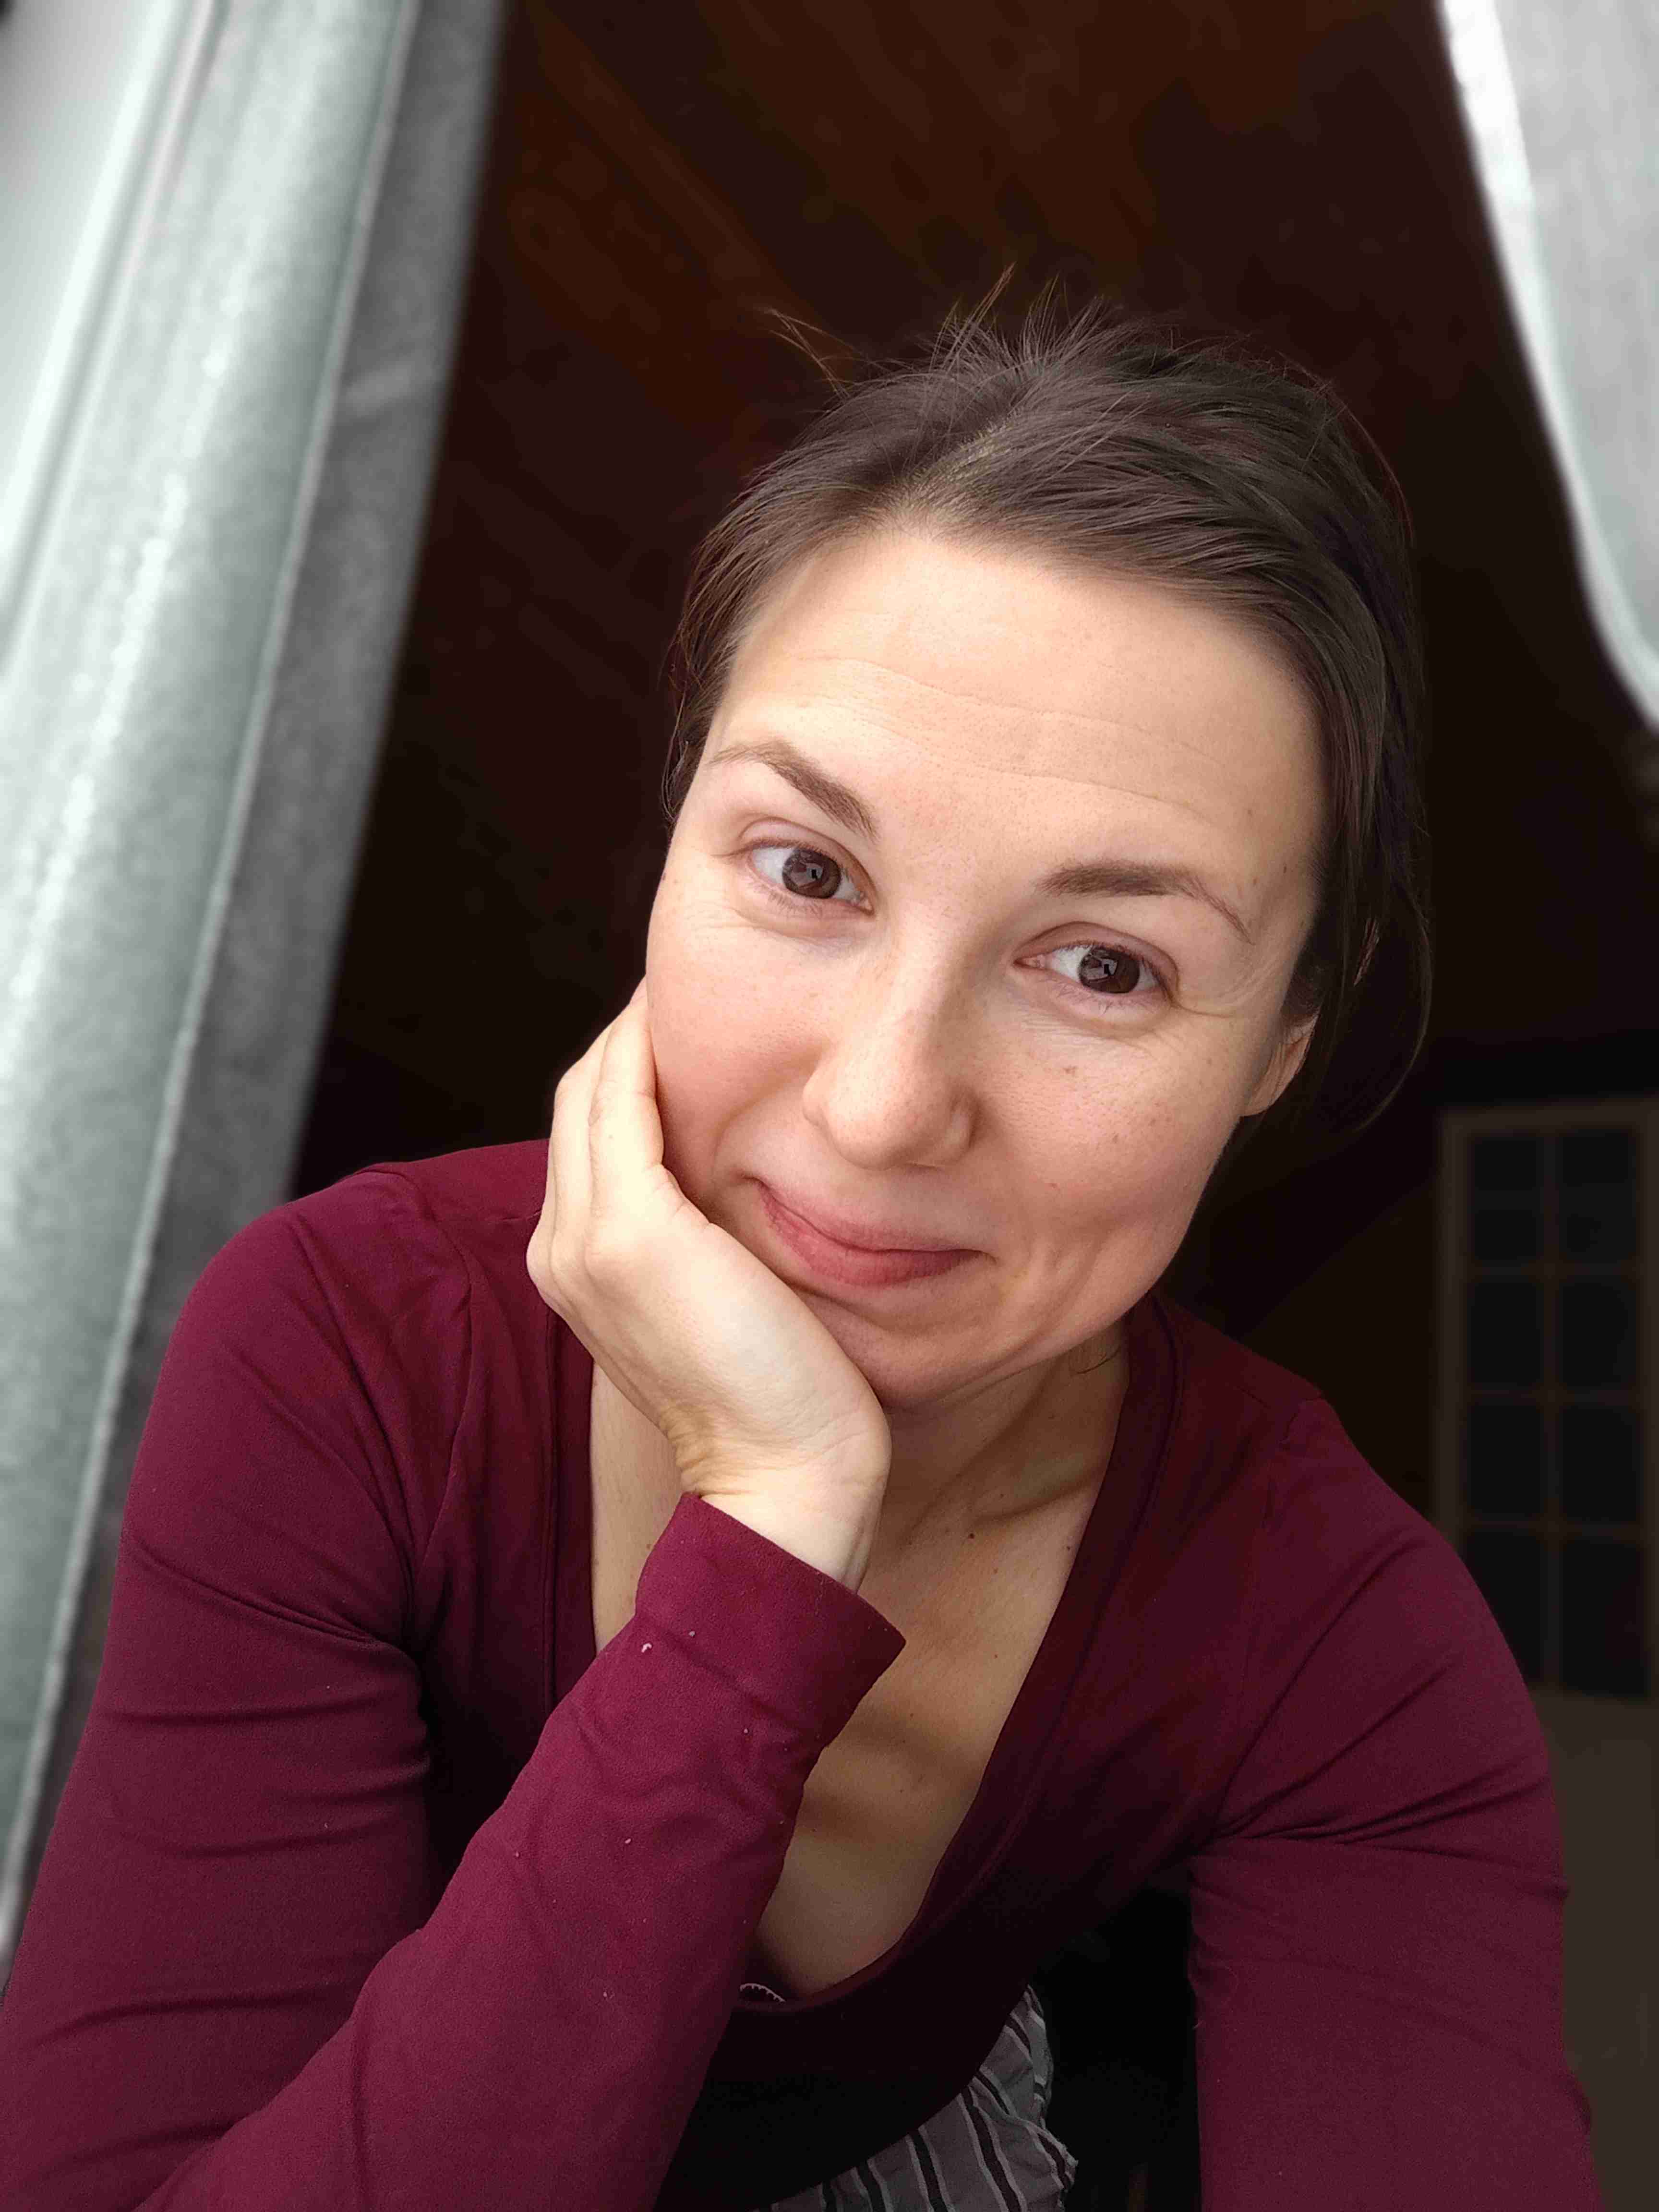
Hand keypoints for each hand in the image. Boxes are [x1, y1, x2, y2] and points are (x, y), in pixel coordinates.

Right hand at [526, 981, 892, 1545]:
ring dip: (640, 1025)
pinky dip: (650, 1049)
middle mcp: (560, 1246)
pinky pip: (626, 1102)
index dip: (633, 1066)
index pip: (592, 1132)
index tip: (695, 1015)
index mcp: (576, 1265)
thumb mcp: (722, 1301)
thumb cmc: (781, 1398)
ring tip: (700, 977)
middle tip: (699, 976)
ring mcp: (585, 1239)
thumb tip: (736, 1169)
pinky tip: (696, 1013)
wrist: (783, 1481)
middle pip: (582, 1098)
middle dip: (631, 1032)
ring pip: (596, 1089)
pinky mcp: (631, 1233)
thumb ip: (701, 1236)